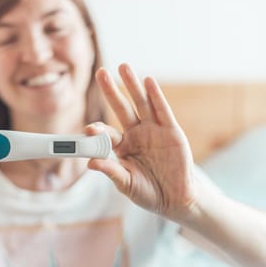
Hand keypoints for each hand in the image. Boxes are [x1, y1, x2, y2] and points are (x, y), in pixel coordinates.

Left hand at [86, 64, 197, 220]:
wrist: (176, 199)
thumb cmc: (148, 192)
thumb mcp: (127, 184)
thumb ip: (111, 171)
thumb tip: (90, 162)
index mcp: (122, 147)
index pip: (107, 134)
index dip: (98, 130)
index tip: (89, 129)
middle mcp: (136, 134)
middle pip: (121, 108)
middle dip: (111, 91)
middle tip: (100, 72)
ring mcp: (154, 130)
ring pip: (141, 103)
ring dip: (133, 85)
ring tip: (124, 67)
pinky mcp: (171, 131)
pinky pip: (162, 110)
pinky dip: (156, 96)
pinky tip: (148, 81)